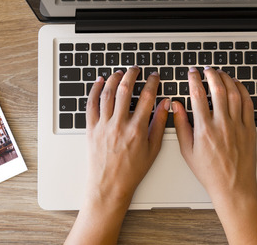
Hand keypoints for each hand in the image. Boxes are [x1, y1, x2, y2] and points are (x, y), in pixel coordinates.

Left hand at [66, 67, 169, 244]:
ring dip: (114, 79)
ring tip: (120, 72)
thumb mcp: (153, 149)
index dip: (152, 83)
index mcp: (137, 129)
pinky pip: (91, 104)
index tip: (154, 76)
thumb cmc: (131, 171)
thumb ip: (159, 124)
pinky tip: (100, 82)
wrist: (109, 186)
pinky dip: (95, 90)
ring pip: (108, 94)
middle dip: (132, 75)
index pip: (147, 97)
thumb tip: (166, 105)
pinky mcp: (91, 129)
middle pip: (125, 90)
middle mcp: (119, 125)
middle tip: (136, 69)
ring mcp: (103, 126)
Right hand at [172, 67, 256, 244]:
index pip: (197, 95)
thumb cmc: (210, 172)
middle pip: (218, 89)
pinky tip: (237, 85)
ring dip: (227, 79)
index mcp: (204, 129)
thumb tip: (175, 106)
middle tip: (207, 69)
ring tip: (220, 73)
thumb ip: (181, 125)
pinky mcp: (249, 128)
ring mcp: (238, 125)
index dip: (194, 79)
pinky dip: (243, 90)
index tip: (192, 73)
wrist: (233, 187)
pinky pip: (248, 103)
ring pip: (234, 93)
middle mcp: (222, 124)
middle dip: (211, 74)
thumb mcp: (187, 151)